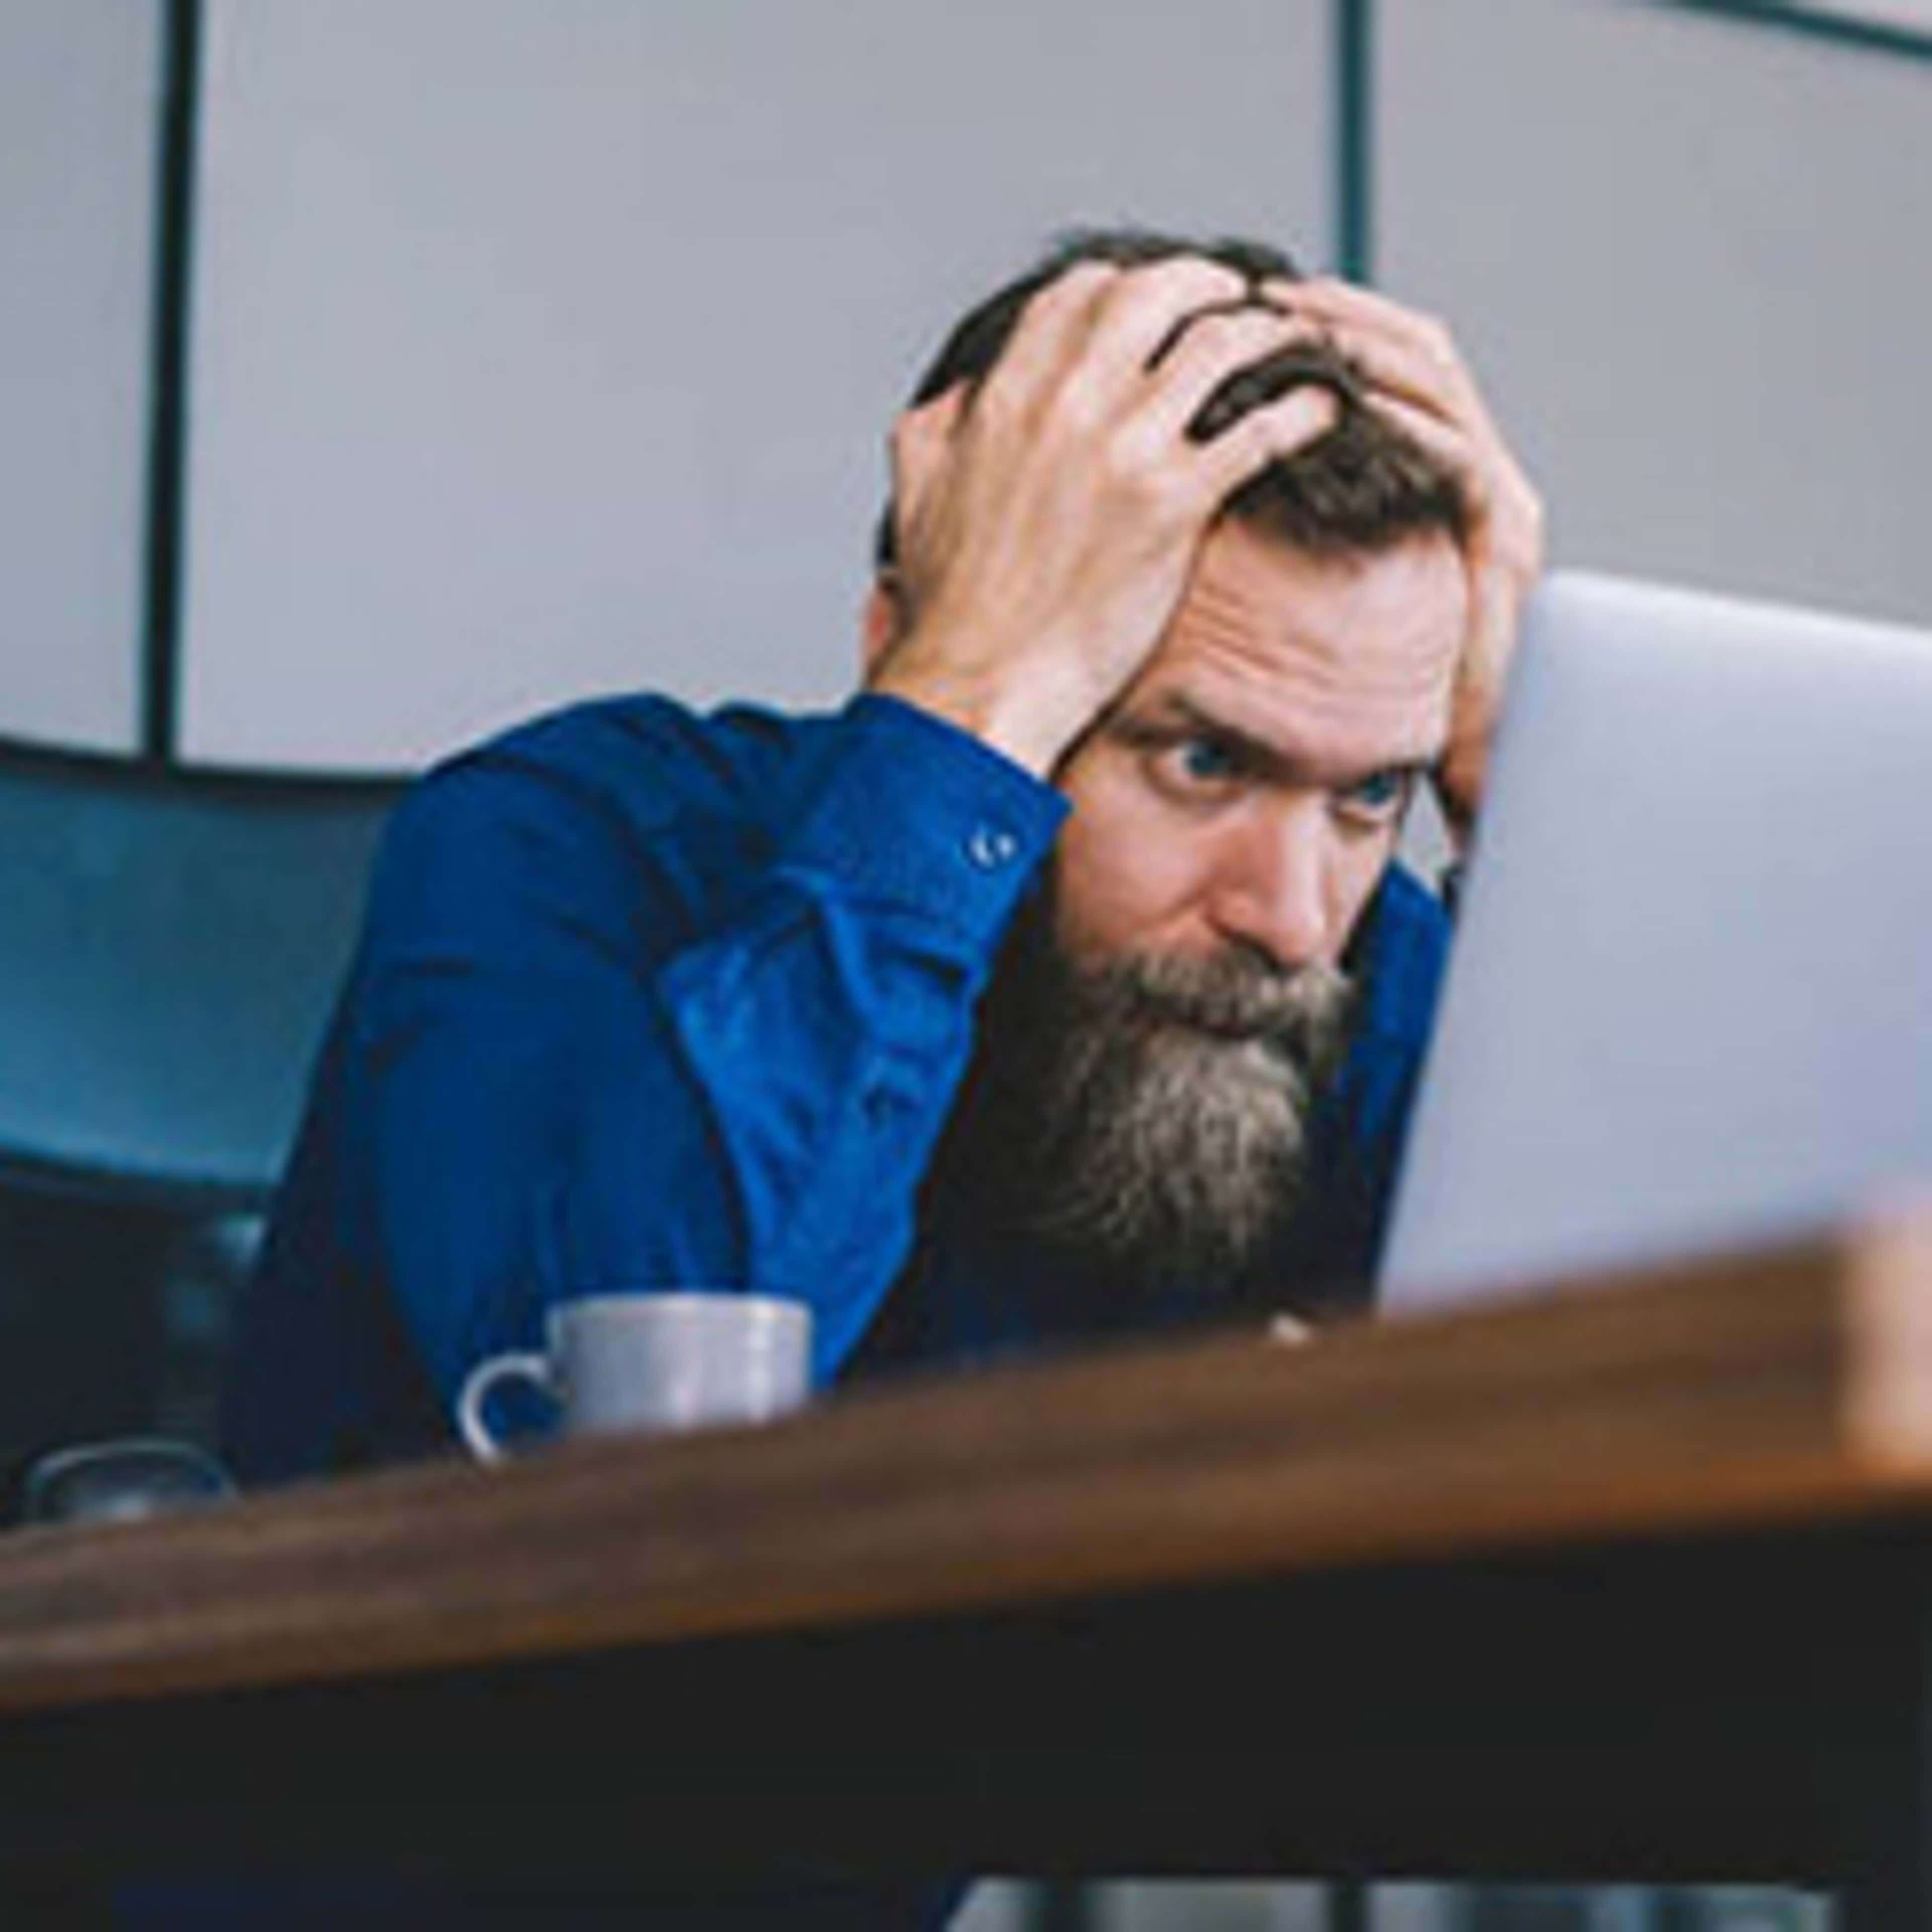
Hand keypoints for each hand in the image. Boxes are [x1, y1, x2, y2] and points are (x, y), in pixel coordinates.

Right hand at [871, 259, 1341, 775]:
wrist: (982, 680)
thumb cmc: (951, 605)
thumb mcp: (919, 489)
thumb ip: (942, 425)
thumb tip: (963, 396)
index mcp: (1007, 393)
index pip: (1080, 292)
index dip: (1126, 283)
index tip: (1155, 299)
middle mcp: (1070, 402)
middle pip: (1157, 295)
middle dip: (1205, 286)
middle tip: (1237, 299)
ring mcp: (1127, 448)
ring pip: (1220, 346)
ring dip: (1265, 335)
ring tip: (1291, 343)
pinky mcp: (1176, 504)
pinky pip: (1261, 431)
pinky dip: (1302, 410)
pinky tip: (1321, 409)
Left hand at [1264, 277, 1545, 836]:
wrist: (1465, 746)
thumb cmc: (1389, 678)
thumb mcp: (1331, 581)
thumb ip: (1299, 524)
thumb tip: (1210, 486)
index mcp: (1435, 468)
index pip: (1385, 363)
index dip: (1327, 323)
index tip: (1253, 306)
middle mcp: (1474, 467)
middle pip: (1415, 350)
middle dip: (1343, 311)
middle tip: (1268, 293)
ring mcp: (1498, 494)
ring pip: (1438, 383)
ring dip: (1368, 346)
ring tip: (1301, 327)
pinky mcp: (1506, 534)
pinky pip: (1457, 455)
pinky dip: (1406, 423)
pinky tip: (1353, 406)